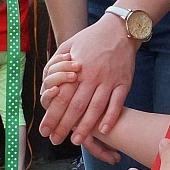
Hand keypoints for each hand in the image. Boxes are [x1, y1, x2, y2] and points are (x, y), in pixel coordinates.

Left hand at [39, 14, 136, 150]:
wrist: (120, 29)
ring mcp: (109, 80)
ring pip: (95, 108)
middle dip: (64, 125)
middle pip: (76, 106)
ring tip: (76, 141)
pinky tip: (103, 131)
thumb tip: (46, 81)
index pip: (61, 97)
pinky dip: (110, 117)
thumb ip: (56, 63)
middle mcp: (91, 76)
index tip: (45, 130)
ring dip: (86, 126)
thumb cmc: (91, 38)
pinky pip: (117, 103)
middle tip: (56, 140)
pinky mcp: (124, 82)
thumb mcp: (69, 45)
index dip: (52, 115)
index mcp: (76, 69)